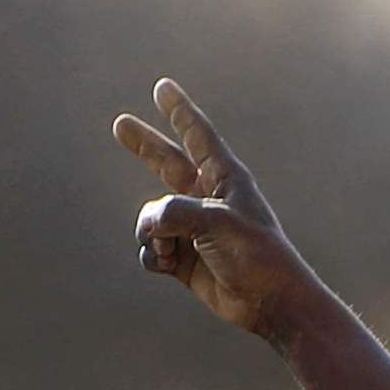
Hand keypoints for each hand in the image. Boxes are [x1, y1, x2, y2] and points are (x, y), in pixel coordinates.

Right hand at [115, 80, 317, 339]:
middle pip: (166, 162)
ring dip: (151, 233)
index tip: (162, 87)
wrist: (269, 303)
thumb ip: (176, 213)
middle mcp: (206, 198)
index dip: (179, 110)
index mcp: (225, 178)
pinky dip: (153, 256)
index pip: (197, 135)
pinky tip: (169, 264)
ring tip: (170, 249)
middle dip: (144, 145)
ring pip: (151, 217)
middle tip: (120, 124)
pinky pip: (151, 249)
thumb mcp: (217, 223)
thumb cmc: (255, 255)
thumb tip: (146, 224)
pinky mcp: (183, 258)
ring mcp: (193, 228)